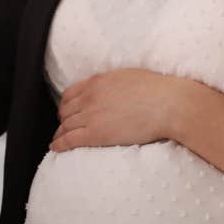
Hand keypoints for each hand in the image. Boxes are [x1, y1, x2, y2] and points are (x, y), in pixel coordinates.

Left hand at [49, 69, 189, 151]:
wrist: (167, 104)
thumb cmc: (156, 90)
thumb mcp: (128, 77)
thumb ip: (112, 83)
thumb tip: (111, 88)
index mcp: (97, 82)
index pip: (70, 93)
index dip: (66, 104)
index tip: (67, 110)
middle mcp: (89, 97)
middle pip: (65, 110)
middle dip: (63, 119)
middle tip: (65, 126)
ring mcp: (91, 115)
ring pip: (65, 125)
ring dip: (60, 132)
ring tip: (59, 139)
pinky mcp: (95, 133)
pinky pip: (69, 139)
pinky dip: (59, 143)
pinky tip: (55, 147)